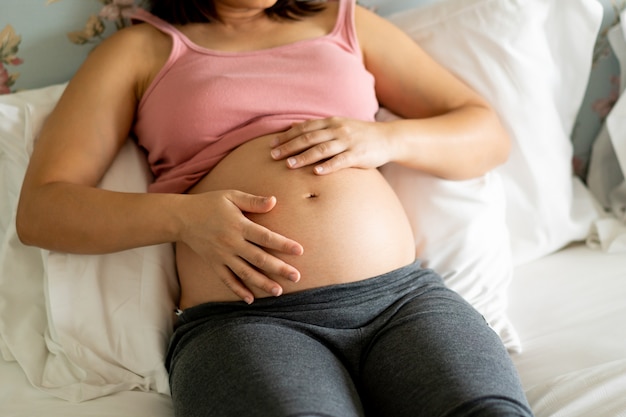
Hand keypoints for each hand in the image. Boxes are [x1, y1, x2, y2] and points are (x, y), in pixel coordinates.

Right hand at [178, 190, 303, 303]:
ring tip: (278, 291)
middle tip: (296, 277)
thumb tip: (274, 201)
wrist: (182, 218)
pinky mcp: (214, 264)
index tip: (299, 251)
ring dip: (262, 283)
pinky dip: (238, 290)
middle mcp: (231, 243)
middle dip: (278, 268)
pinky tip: (250, 299)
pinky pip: (227, 280)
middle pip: (259, 258)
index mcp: (238, 225)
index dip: (283, 244)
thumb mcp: (231, 196)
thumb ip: (253, 201)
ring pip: (245, 273)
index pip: (265, 237)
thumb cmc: (210, 204)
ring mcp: (222, 256)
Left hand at [270, 117, 392, 173]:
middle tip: (273, 156)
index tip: (271, 144)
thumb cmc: (359, 134)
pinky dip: (328, 166)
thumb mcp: (338, 126)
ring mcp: (348, 142)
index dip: (287, 136)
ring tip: (289, 165)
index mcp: (331, 122)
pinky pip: (341, 161)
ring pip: (322, 149)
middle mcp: (337, 130)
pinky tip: (316, 173)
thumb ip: (317, 127)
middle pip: (309, 138)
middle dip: (290, 147)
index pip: (304, 128)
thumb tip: (292, 126)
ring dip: (304, 157)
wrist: (387, 138)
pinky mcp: (358, 154)